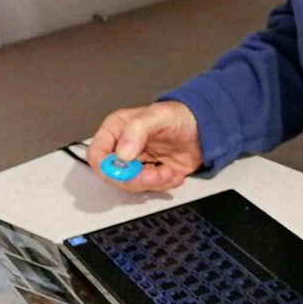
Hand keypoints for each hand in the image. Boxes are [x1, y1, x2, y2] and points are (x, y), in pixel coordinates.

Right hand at [86, 101, 202, 191]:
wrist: (205, 128)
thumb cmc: (181, 115)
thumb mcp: (159, 115)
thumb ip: (137, 130)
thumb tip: (123, 154)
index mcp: (117, 129)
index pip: (97, 154)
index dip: (107, 166)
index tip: (126, 170)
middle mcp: (123, 147)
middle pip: (113, 175)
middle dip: (135, 179)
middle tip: (155, 174)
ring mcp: (137, 163)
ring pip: (131, 185)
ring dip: (152, 183)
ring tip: (169, 171)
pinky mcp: (151, 174)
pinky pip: (149, 188)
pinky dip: (163, 185)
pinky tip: (174, 173)